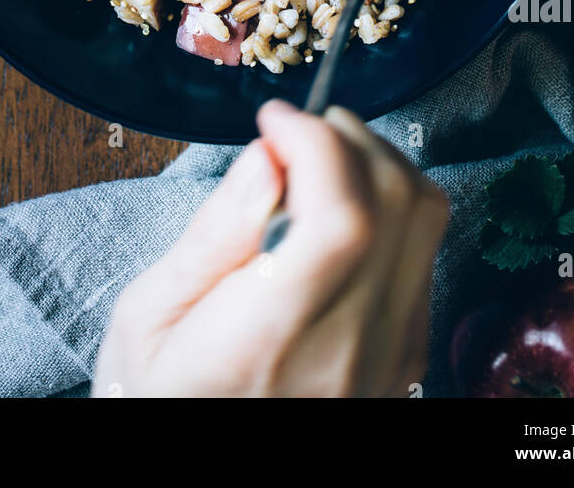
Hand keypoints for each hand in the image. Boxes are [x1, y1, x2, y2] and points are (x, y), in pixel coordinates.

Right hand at [92, 100, 448, 398]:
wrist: (196, 467)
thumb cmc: (160, 395)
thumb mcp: (147, 318)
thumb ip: (213, 234)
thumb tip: (269, 154)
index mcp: (272, 342)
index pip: (343, 220)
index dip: (318, 144)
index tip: (274, 120)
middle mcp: (349, 351)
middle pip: (398, 204)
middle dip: (347, 136)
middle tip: (293, 134)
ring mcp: (390, 356)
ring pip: (425, 219)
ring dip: (375, 163)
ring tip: (315, 164)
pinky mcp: (407, 356)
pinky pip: (423, 251)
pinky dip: (388, 206)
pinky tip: (335, 213)